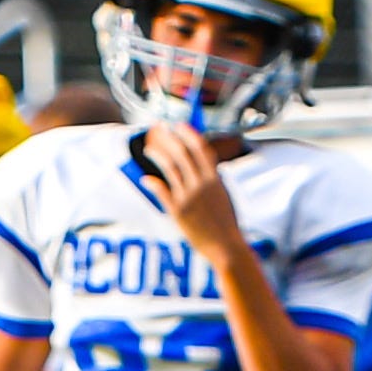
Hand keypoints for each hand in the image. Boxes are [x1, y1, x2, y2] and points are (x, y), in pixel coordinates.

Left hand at [135, 119, 247, 263]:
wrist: (226, 245)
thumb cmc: (225, 221)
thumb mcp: (223, 193)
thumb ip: (212, 178)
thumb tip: (202, 163)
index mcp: (215, 178)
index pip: (201, 148)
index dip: (188, 133)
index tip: (179, 125)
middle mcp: (202, 184)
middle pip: (182, 153)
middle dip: (169, 138)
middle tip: (159, 129)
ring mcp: (189, 196)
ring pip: (170, 168)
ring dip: (158, 154)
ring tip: (149, 149)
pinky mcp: (178, 211)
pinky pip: (162, 191)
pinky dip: (153, 182)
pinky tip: (146, 177)